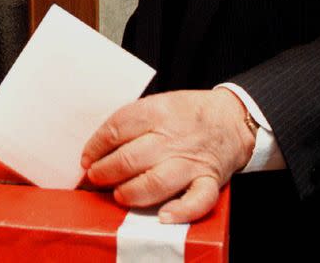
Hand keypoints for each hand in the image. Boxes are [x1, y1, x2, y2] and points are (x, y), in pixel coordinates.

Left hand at [81, 88, 255, 223]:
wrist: (232, 118)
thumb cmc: (189, 113)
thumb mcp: (159, 103)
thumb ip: (133, 122)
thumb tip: (99, 147)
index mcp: (157, 112)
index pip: (116, 129)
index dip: (95, 146)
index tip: (87, 158)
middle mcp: (172, 137)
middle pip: (130, 158)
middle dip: (106, 171)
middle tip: (96, 177)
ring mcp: (191, 161)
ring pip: (156, 181)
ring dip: (131, 192)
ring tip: (119, 194)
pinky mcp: (208, 180)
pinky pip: (197, 200)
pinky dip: (181, 211)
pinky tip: (163, 216)